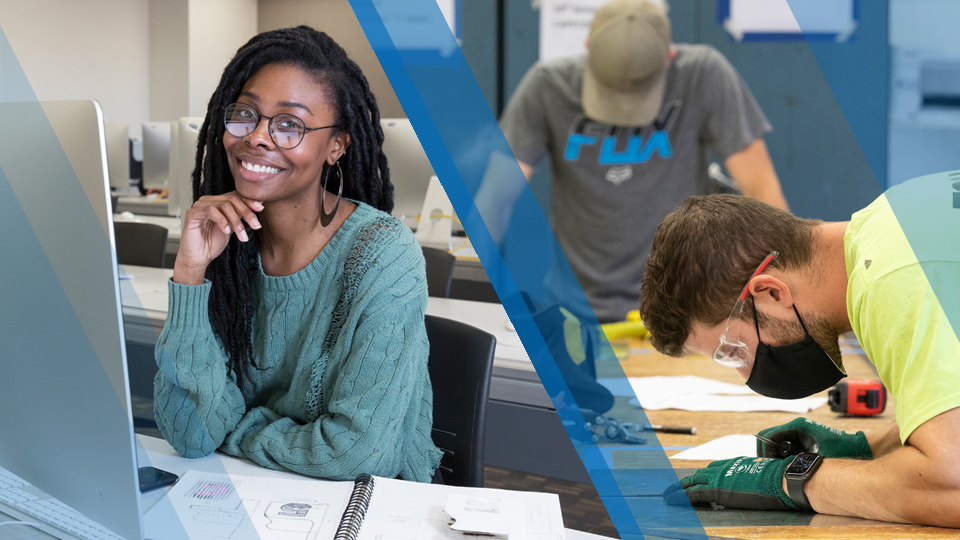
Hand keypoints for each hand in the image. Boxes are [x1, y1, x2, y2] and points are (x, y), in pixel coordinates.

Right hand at [173, 192, 262, 284]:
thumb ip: (241, 215)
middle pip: (232, 199)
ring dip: (236, 221)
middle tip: (255, 226)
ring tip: (241, 235)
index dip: (249, 201)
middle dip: (247, 212)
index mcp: (217, 202)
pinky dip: (222, 220)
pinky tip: (226, 231)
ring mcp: (199, 205)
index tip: (260, 209)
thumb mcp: (232, 228)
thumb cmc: (212, 244)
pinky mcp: (192, 213)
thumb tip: (258, 205)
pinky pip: (210, 210)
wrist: (198, 258)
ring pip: (224, 204)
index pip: (235, 195)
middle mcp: (208, 201)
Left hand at [663, 456, 796, 510]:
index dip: (703, 475)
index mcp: (735, 463)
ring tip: (667, 495)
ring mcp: (719, 478)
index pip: (713, 468)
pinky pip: (694, 494)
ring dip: (678, 489)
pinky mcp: (717, 490)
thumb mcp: (764, 474)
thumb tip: (759, 484)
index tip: (696, 479)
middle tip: (674, 487)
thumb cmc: (780, 478)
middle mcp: (724, 467)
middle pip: (699, 474)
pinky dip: (681, 497)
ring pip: (692, 482)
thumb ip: (755, 477)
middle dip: (685, 481)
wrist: (781, 479)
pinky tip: (671, 500)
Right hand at [757, 418, 870, 458]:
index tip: (769, 464)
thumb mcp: (815, 457)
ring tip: (783, 468)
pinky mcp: (804, 440)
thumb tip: (775, 467)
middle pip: (769, 438)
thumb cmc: (842, 450)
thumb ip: (793, 460)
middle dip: (769, 454)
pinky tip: (792, 466)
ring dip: (777, 455)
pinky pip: (786, 446)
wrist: (860, 448)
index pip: (768, 436)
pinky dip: (785, 456)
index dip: (766, 451)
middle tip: (773, 468)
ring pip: (777, 443)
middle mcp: (797, 427)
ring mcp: (800, 433)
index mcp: (797, 426)